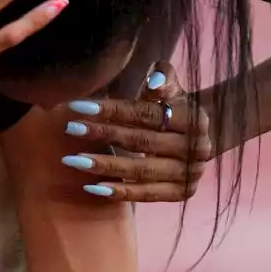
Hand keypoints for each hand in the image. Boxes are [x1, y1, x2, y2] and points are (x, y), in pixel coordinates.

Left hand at [58, 61, 213, 200]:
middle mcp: (197, 147)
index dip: (112, 109)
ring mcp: (190, 173)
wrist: (199, 140)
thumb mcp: (172, 89)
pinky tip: (93, 188)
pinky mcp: (182, 193)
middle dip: (103, 134)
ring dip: (105, 166)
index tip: (79, 106)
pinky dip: (120, 192)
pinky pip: (147, 194)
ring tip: (74, 161)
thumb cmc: (173, 108)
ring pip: (142, 171)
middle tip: (70, 129)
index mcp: (194, 119)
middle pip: (142, 141)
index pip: (146, 113)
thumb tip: (155, 81)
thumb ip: (164, 77)